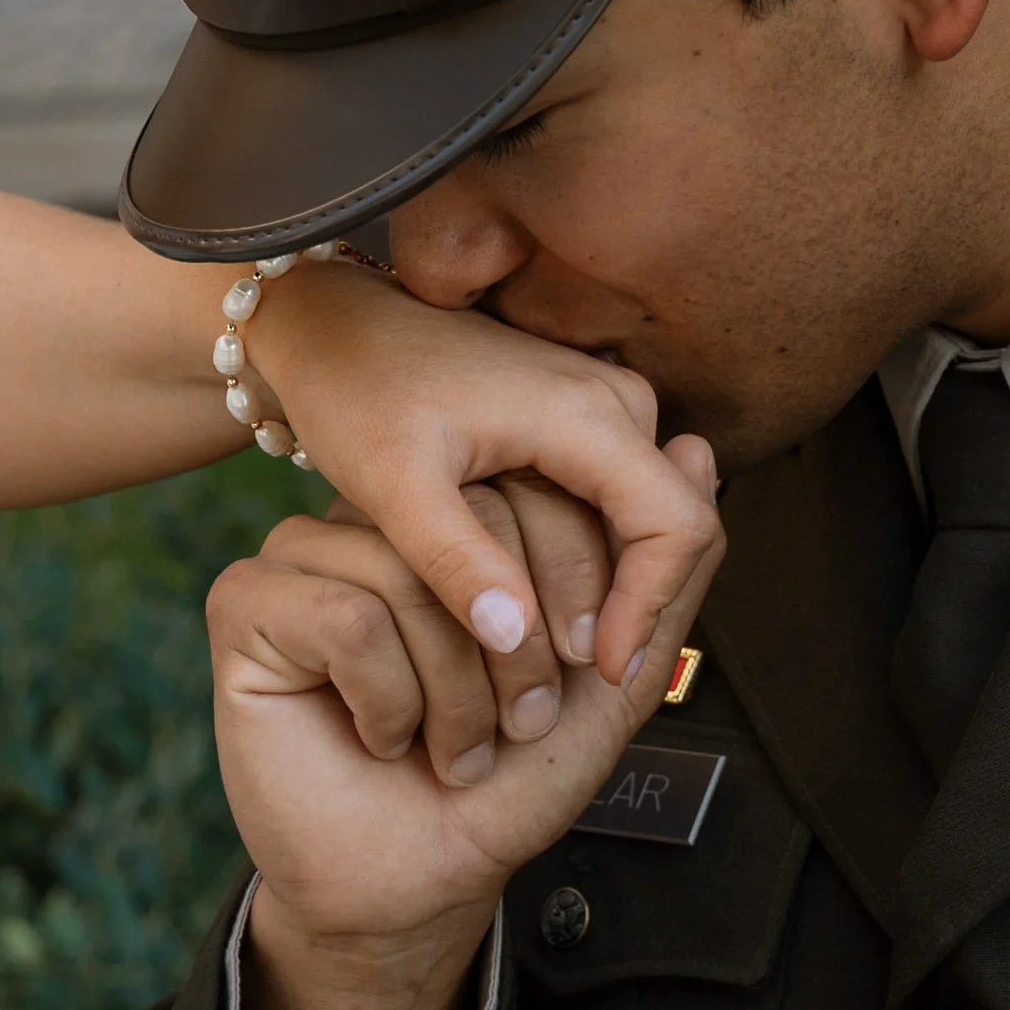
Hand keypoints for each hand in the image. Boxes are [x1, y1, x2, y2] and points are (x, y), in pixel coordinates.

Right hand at [208, 438, 723, 1009]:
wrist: (421, 882)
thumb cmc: (507, 782)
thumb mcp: (610, 678)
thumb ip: (658, 576)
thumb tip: (702, 450)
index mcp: (454, 521)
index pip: (528, 491)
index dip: (565, 596)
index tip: (562, 688)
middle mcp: (377, 520)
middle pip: (471, 525)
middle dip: (515, 653)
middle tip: (508, 731)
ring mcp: (304, 554)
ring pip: (409, 574)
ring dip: (452, 692)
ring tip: (446, 748)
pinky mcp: (247, 604)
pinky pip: (344, 615)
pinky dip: (386, 700)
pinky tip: (376, 738)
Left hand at [242, 257, 718, 690]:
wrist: (334, 326)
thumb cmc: (355, 392)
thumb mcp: (391, 485)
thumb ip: (455, 561)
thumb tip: (516, 641)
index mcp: (583, 412)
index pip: (675, 524)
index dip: (650, 607)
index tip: (603, 672)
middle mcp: (613, 401)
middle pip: (669, 526)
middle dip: (628, 610)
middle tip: (561, 683)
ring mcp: (603, 405)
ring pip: (643, 519)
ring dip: (608, 591)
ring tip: (541, 660)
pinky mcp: (582, 419)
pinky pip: (614, 501)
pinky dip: (589, 562)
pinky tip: (534, 612)